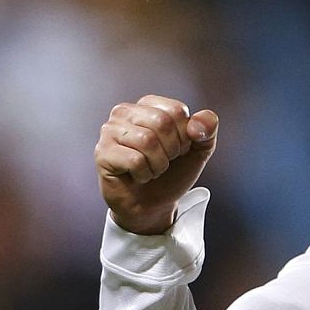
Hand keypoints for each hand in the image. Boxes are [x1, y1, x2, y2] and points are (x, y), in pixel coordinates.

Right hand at [95, 95, 218, 235]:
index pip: (177, 110)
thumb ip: (207, 130)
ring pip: (147, 141)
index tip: (178, 149)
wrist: (154, 205)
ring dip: (159, 164)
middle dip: (172, 150)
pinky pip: (135, 160)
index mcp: (148, 105)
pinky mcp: (102, 153)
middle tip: (164, 161)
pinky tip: (138, 176)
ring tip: (151, 169)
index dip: (186, 137)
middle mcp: (124, 112)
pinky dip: (145, 174)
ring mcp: (109, 131)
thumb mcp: (199, 150)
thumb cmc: (172, 173)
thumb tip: (202, 121)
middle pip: (162, 123)